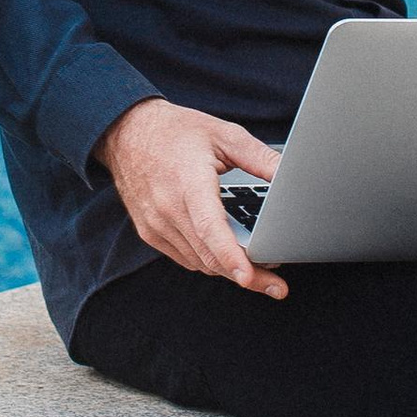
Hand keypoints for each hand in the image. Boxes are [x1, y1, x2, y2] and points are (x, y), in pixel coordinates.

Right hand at [95, 98, 288, 299]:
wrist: (127, 132)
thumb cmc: (174, 131)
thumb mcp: (223, 133)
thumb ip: (259, 156)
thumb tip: (289, 175)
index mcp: (188, 182)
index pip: (210, 227)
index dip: (231, 255)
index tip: (249, 275)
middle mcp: (168, 208)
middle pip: (209, 255)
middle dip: (246, 276)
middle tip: (277, 286)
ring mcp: (156, 224)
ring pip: (199, 262)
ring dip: (228, 270)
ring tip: (259, 269)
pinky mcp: (150, 232)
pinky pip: (185, 258)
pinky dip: (208, 261)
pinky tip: (227, 256)